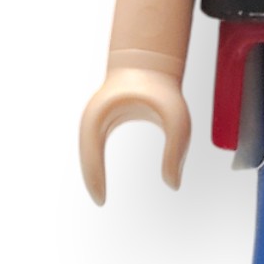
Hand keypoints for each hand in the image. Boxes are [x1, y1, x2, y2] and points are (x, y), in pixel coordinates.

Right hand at [79, 53, 191, 202]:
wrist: (150, 61)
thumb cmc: (162, 88)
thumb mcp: (177, 121)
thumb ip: (177, 153)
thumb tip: (173, 184)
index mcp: (105, 114)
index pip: (92, 153)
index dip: (94, 178)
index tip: (102, 201)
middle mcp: (95, 117)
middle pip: (86, 154)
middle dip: (91, 178)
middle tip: (101, 201)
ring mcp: (97, 119)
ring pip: (88, 151)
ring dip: (92, 171)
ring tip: (100, 194)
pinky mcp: (104, 122)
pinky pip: (94, 147)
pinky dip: (96, 164)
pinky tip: (103, 179)